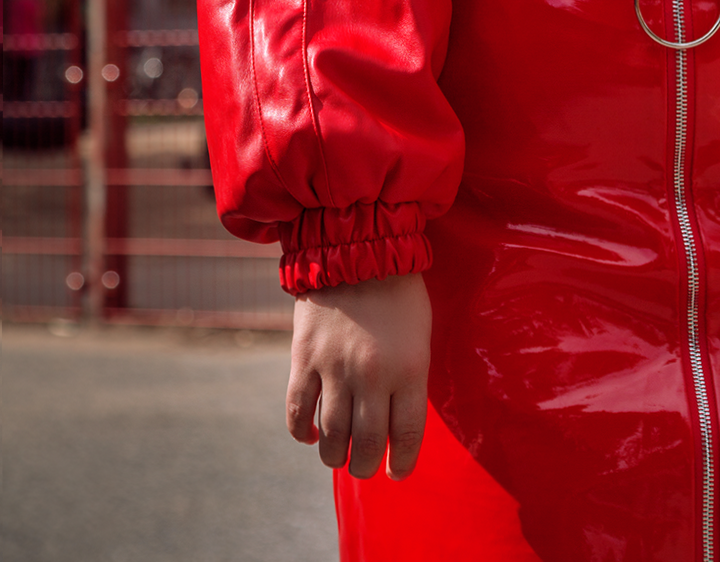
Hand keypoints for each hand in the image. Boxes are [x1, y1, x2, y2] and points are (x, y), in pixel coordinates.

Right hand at [286, 269, 431, 480]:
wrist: (356, 248)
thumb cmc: (398, 292)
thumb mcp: (419, 334)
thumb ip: (410, 379)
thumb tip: (396, 426)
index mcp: (409, 368)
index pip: (407, 435)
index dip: (402, 462)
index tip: (397, 472)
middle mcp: (372, 374)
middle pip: (367, 445)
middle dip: (365, 466)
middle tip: (365, 466)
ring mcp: (334, 368)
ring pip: (332, 437)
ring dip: (335, 457)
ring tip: (340, 456)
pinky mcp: (303, 359)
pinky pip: (297, 413)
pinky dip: (303, 433)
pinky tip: (312, 435)